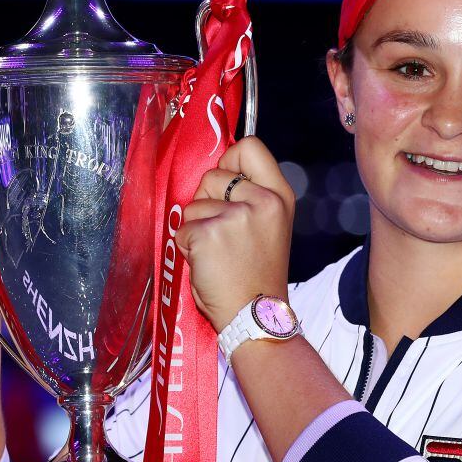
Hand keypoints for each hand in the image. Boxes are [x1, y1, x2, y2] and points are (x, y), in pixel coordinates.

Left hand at [176, 136, 294, 331]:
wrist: (255, 315)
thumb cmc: (256, 273)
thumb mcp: (270, 224)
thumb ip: (250, 195)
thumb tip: (218, 169)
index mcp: (279, 195)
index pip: (250, 147)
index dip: (230, 161)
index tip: (226, 185)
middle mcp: (261, 200)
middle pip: (212, 174)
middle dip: (207, 201)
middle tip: (223, 233)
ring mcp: (234, 217)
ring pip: (193, 204)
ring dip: (196, 227)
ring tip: (217, 253)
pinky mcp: (208, 234)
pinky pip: (182, 229)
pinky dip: (187, 248)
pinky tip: (208, 264)